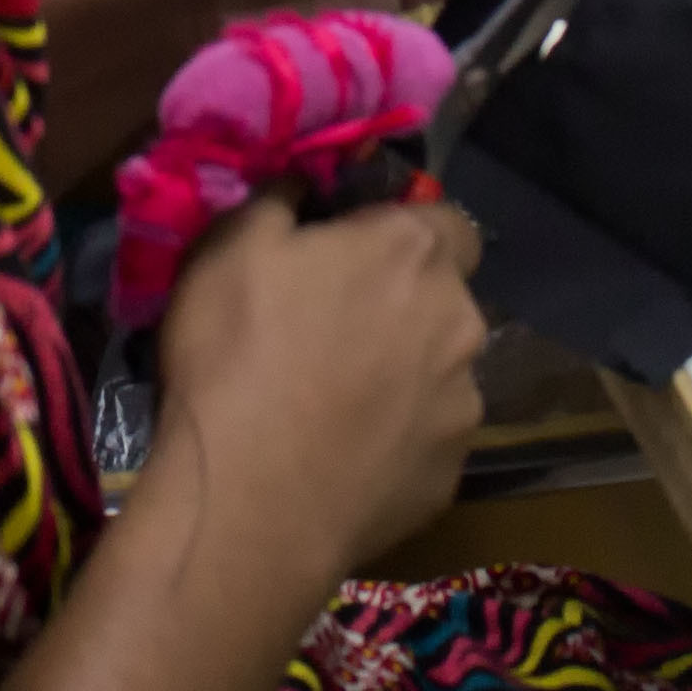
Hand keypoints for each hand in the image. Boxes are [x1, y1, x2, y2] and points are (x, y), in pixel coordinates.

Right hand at [152, 192, 484, 577]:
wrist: (248, 506)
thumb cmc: (236, 357)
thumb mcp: (229, 247)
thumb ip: (280, 200)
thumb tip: (303, 184)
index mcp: (411, 254)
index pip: (448, 222)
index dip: (403, 234)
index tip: (355, 255)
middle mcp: (458, 323)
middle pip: (444, 301)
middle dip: (403, 307)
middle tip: (332, 332)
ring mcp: (462, 407)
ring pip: (440, 374)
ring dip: (403, 377)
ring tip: (334, 407)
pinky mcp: (450, 478)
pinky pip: (426, 442)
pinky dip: (395, 443)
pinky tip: (342, 460)